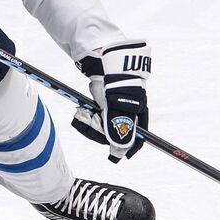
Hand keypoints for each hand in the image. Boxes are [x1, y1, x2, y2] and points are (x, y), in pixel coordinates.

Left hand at [72, 40, 150, 161]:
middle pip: (114, 134)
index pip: (137, 138)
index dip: (127, 149)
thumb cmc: (114, 84)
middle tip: (87, 122)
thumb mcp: (116, 108)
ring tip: (81, 114)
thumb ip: (118, 130)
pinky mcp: (102, 104)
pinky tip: (81, 111)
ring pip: (102, 127)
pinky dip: (86, 119)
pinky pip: (94, 119)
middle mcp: (127, 112)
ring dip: (90, 124)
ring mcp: (114, 108)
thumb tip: (120, 151)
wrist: (102, 62)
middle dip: (98, 132)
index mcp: (138, 114)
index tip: (116, 157)